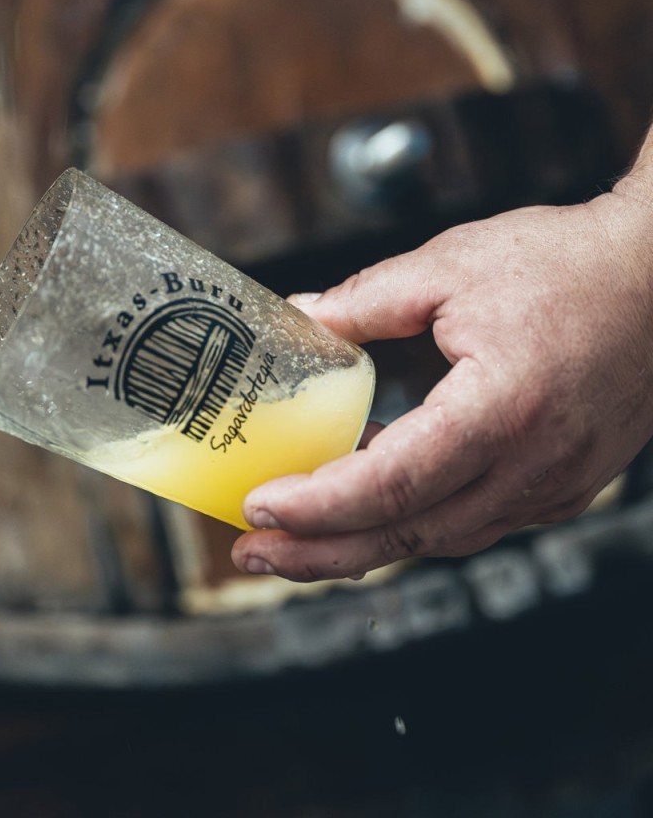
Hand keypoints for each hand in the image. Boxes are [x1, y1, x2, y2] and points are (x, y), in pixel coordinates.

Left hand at [231, 188, 652, 581]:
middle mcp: (534, 467)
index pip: (392, 483)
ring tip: (295, 541)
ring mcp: (555, 486)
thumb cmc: (565, 264)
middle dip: (320, 554)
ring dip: (363, 546)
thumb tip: (299, 317)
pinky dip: (415, 524)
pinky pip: (475, 523)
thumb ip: (366, 301)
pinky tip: (371, 510)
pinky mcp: (563, 486)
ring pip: (442, 539)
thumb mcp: (450, 265)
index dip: (317, 504)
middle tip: (252, 554)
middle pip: (410, 535)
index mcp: (503, 410)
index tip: (258, 505)